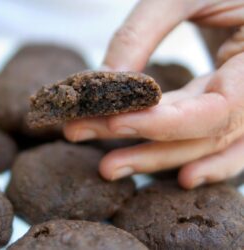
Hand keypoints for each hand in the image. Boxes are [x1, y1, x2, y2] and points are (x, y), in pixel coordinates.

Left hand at [64, 0, 243, 188]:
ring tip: (111, 168)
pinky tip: (172, 175)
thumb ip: (140, 34)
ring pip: (208, 145)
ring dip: (158, 160)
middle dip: (149, 149)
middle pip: (206, 135)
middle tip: (102, 162)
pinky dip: (194, 158)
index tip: (113, 122)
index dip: (165, 123)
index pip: (217, 108)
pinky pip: (217, 139)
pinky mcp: (229, 101)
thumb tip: (102, 82)